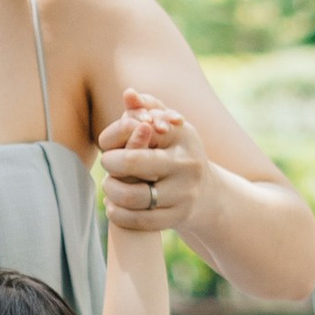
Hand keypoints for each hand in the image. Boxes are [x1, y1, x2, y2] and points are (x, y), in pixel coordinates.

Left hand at [97, 90, 204, 237]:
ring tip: (109, 185)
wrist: (207, 193)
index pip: (139, 128)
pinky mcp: (177, 217)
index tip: (112, 142)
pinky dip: (119, 214)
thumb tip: (128, 94)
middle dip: (110, 163)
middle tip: (107, 163)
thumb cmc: (177, 153)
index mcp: (183, 135)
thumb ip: (148, 108)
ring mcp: (183, 193)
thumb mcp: (170, 127)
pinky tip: (113, 205)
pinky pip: (138, 221)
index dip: (116, 134)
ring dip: (111, 190)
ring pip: (132, 195)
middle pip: (133, 162)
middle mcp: (186, 163)